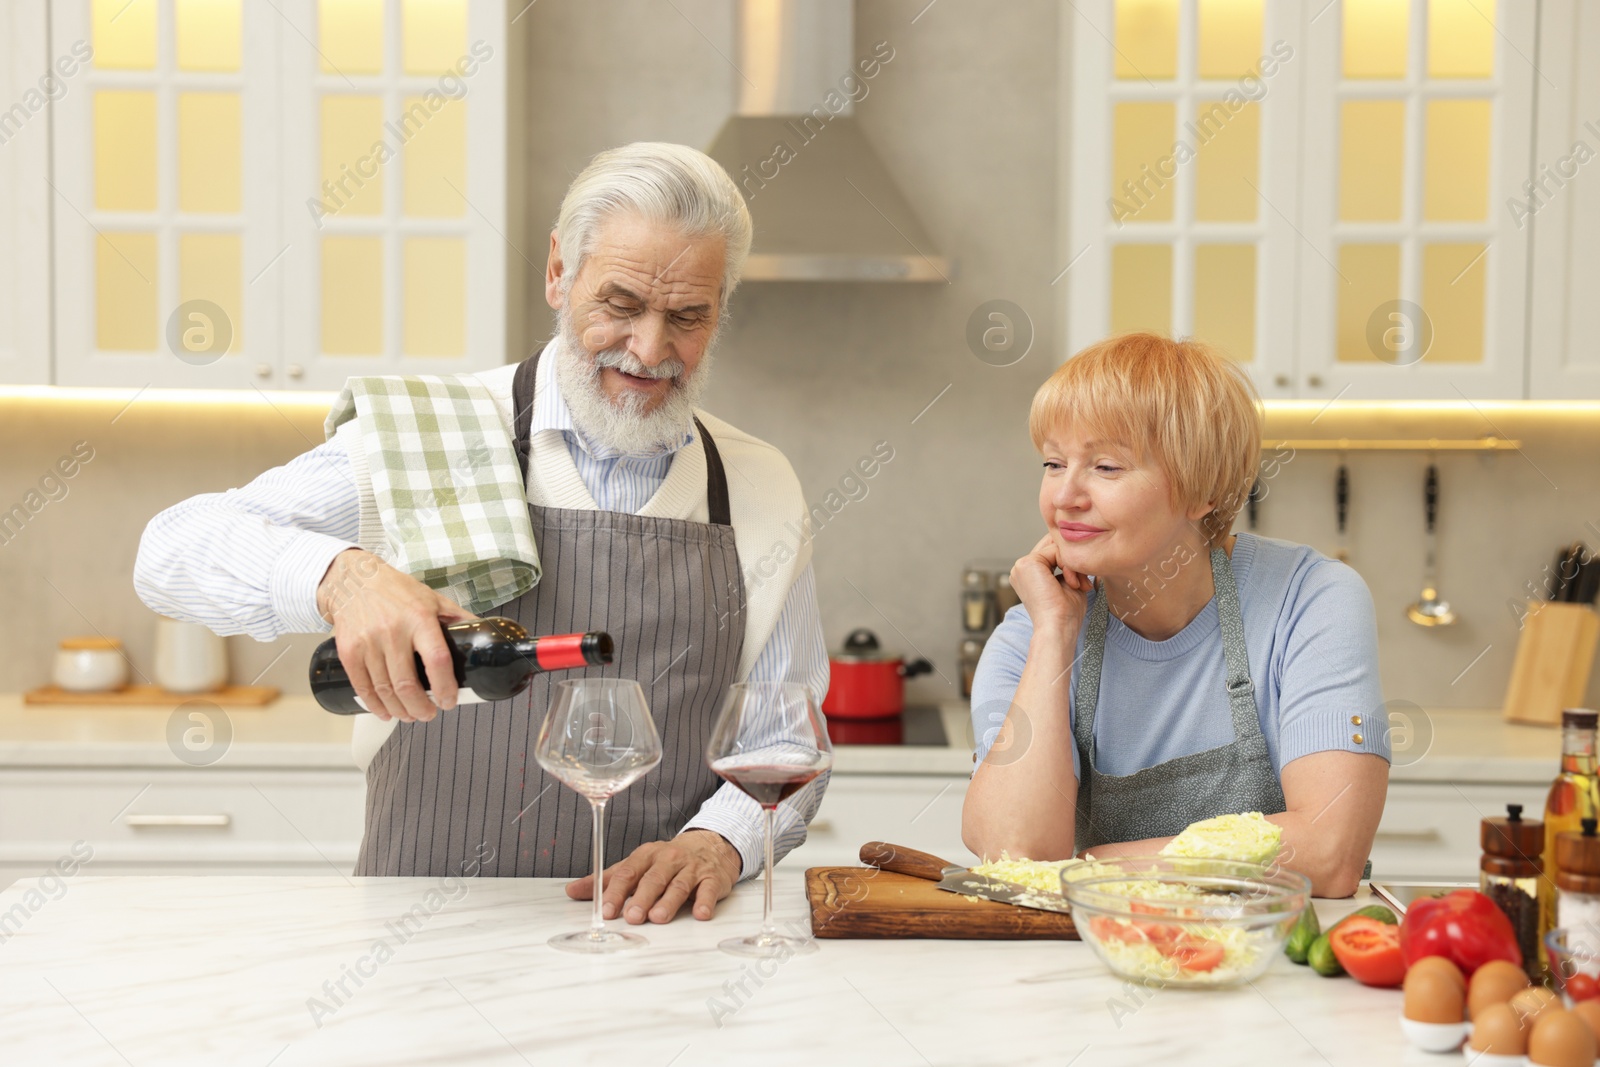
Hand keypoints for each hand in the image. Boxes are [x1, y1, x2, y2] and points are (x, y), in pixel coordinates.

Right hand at [315, 548, 477, 722]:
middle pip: (407, 684)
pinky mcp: (349, 651)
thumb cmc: (396, 591)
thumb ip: (458, 618)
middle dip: (421, 707)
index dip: (444, 687)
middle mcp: (393, 631)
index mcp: (420, 618)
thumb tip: (486, 635)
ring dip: (400, 710)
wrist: (353, 580)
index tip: (449, 701)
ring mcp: (368, 642)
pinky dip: (374, 705)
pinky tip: (385, 711)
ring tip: (410, 715)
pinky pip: (362, 686)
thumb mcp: (433, 599)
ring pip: (385, 690)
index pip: (437, 660)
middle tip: (429, 714)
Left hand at [564, 830, 742, 923]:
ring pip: (679, 885)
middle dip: (642, 898)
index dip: (616, 892)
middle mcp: (668, 859)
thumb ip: (607, 880)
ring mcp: (692, 868)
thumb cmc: (668, 860)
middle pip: (653, 879)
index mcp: (646, 855)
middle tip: (632, 917)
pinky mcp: (713, 878)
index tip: (606, 910)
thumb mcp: (638, 865)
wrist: (711, 844)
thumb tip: (572, 891)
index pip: (628, 873)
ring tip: (659, 918)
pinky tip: (700, 914)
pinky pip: (708, 889)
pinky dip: (704, 901)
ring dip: (669, 902)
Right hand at [1010, 533, 1089, 634]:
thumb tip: (1076, 547)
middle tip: (1083, 582)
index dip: (1070, 562)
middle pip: (1052, 546)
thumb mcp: (1068, 583)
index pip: (1051, 553)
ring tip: (1077, 584)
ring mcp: (1021, 565)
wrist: (1058, 628)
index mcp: (1028, 575)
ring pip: (1055, 548)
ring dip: (1072, 564)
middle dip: (1071, 561)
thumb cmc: (1065, 614)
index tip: (1082, 583)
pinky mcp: (1027, 563)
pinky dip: (1069, 564)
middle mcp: (1021, 569)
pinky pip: (1055, 550)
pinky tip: (1070, 582)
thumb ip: (1067, 565)